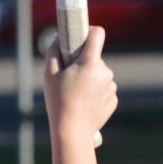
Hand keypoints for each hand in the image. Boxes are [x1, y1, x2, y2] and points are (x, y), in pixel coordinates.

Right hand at [43, 26, 118, 141]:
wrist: (72, 132)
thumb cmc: (58, 102)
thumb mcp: (49, 75)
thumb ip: (53, 52)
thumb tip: (58, 39)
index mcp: (90, 63)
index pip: (98, 34)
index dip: (90, 31)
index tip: (82, 35)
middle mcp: (105, 72)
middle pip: (95, 58)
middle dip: (84, 63)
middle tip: (69, 76)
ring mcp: (111, 87)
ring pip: (100, 75)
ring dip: (90, 79)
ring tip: (75, 94)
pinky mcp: (113, 100)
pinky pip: (104, 90)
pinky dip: (95, 93)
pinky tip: (84, 104)